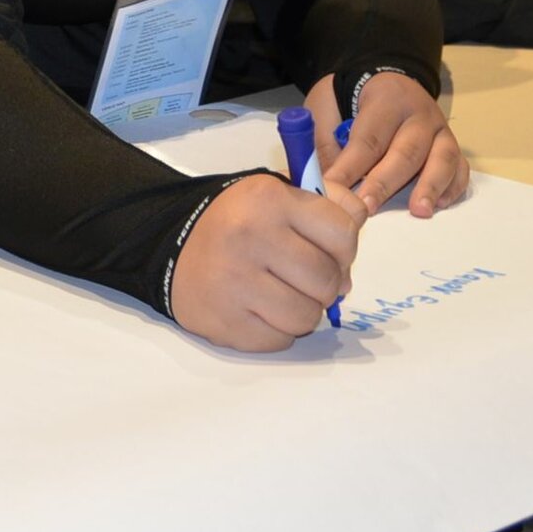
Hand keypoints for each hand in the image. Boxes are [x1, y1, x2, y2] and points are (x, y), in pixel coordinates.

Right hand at [170, 172, 364, 351]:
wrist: (174, 244)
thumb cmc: (240, 218)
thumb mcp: (280, 191)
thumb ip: (329, 201)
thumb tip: (359, 234)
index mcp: (270, 200)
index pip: (342, 232)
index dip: (346, 247)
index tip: (331, 249)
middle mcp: (251, 239)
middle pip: (327, 280)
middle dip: (328, 282)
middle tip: (311, 276)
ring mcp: (234, 284)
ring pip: (307, 316)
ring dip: (307, 309)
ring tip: (288, 293)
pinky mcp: (224, 323)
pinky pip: (280, 340)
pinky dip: (281, 329)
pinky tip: (265, 309)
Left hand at [307, 71, 468, 219]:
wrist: (384, 80)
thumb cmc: (351, 100)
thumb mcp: (327, 105)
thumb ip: (325, 141)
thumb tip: (325, 184)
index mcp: (386, 98)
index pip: (369, 138)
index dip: (351, 167)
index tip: (335, 191)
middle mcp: (419, 112)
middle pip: (406, 150)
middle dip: (385, 182)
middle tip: (366, 208)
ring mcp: (440, 130)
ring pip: (441, 157)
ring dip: (430, 186)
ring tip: (418, 211)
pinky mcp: (452, 146)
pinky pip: (459, 167)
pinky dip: (453, 186)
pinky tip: (440, 205)